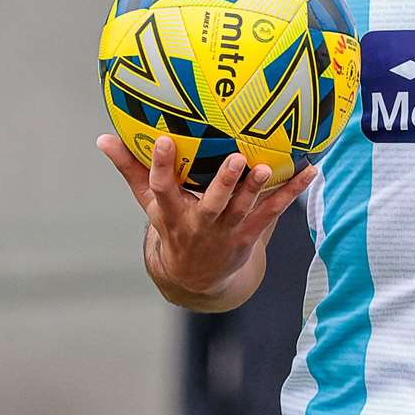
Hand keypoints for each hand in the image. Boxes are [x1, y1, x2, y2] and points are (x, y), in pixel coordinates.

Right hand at [97, 133, 315, 295]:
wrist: (195, 277)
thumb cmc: (172, 225)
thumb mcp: (149, 202)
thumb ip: (130, 168)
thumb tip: (102, 137)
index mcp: (171, 212)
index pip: (161, 187)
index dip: (160, 165)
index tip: (161, 139)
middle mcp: (200, 223)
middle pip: (212, 203)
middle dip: (224, 183)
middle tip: (237, 158)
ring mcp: (227, 231)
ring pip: (244, 209)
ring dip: (257, 189)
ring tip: (268, 167)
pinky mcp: (250, 235)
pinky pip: (274, 212)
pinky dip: (292, 191)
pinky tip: (311, 171)